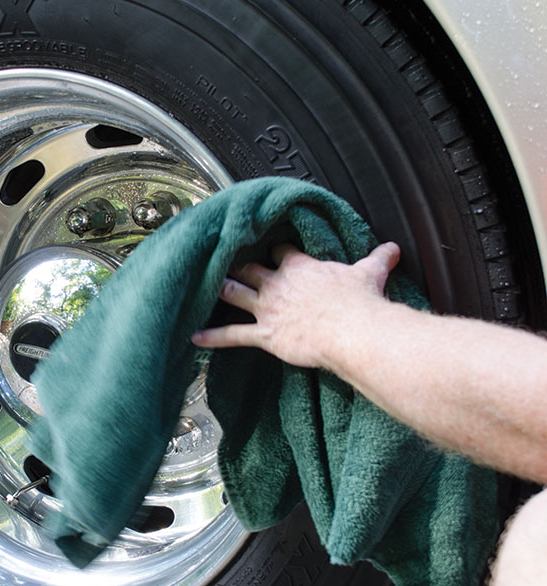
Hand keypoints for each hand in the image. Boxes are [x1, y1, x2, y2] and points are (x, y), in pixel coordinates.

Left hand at [191, 242, 400, 367]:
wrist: (353, 330)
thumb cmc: (360, 303)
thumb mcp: (369, 274)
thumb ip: (378, 259)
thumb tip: (393, 248)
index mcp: (300, 266)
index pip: (281, 251)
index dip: (275, 251)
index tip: (270, 251)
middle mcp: (277, 283)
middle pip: (249, 268)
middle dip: (236, 266)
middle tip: (223, 263)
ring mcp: (267, 308)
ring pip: (234, 293)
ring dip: (219, 291)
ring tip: (201, 289)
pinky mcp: (264, 333)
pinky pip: (232, 335)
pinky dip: (212, 337)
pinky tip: (193, 337)